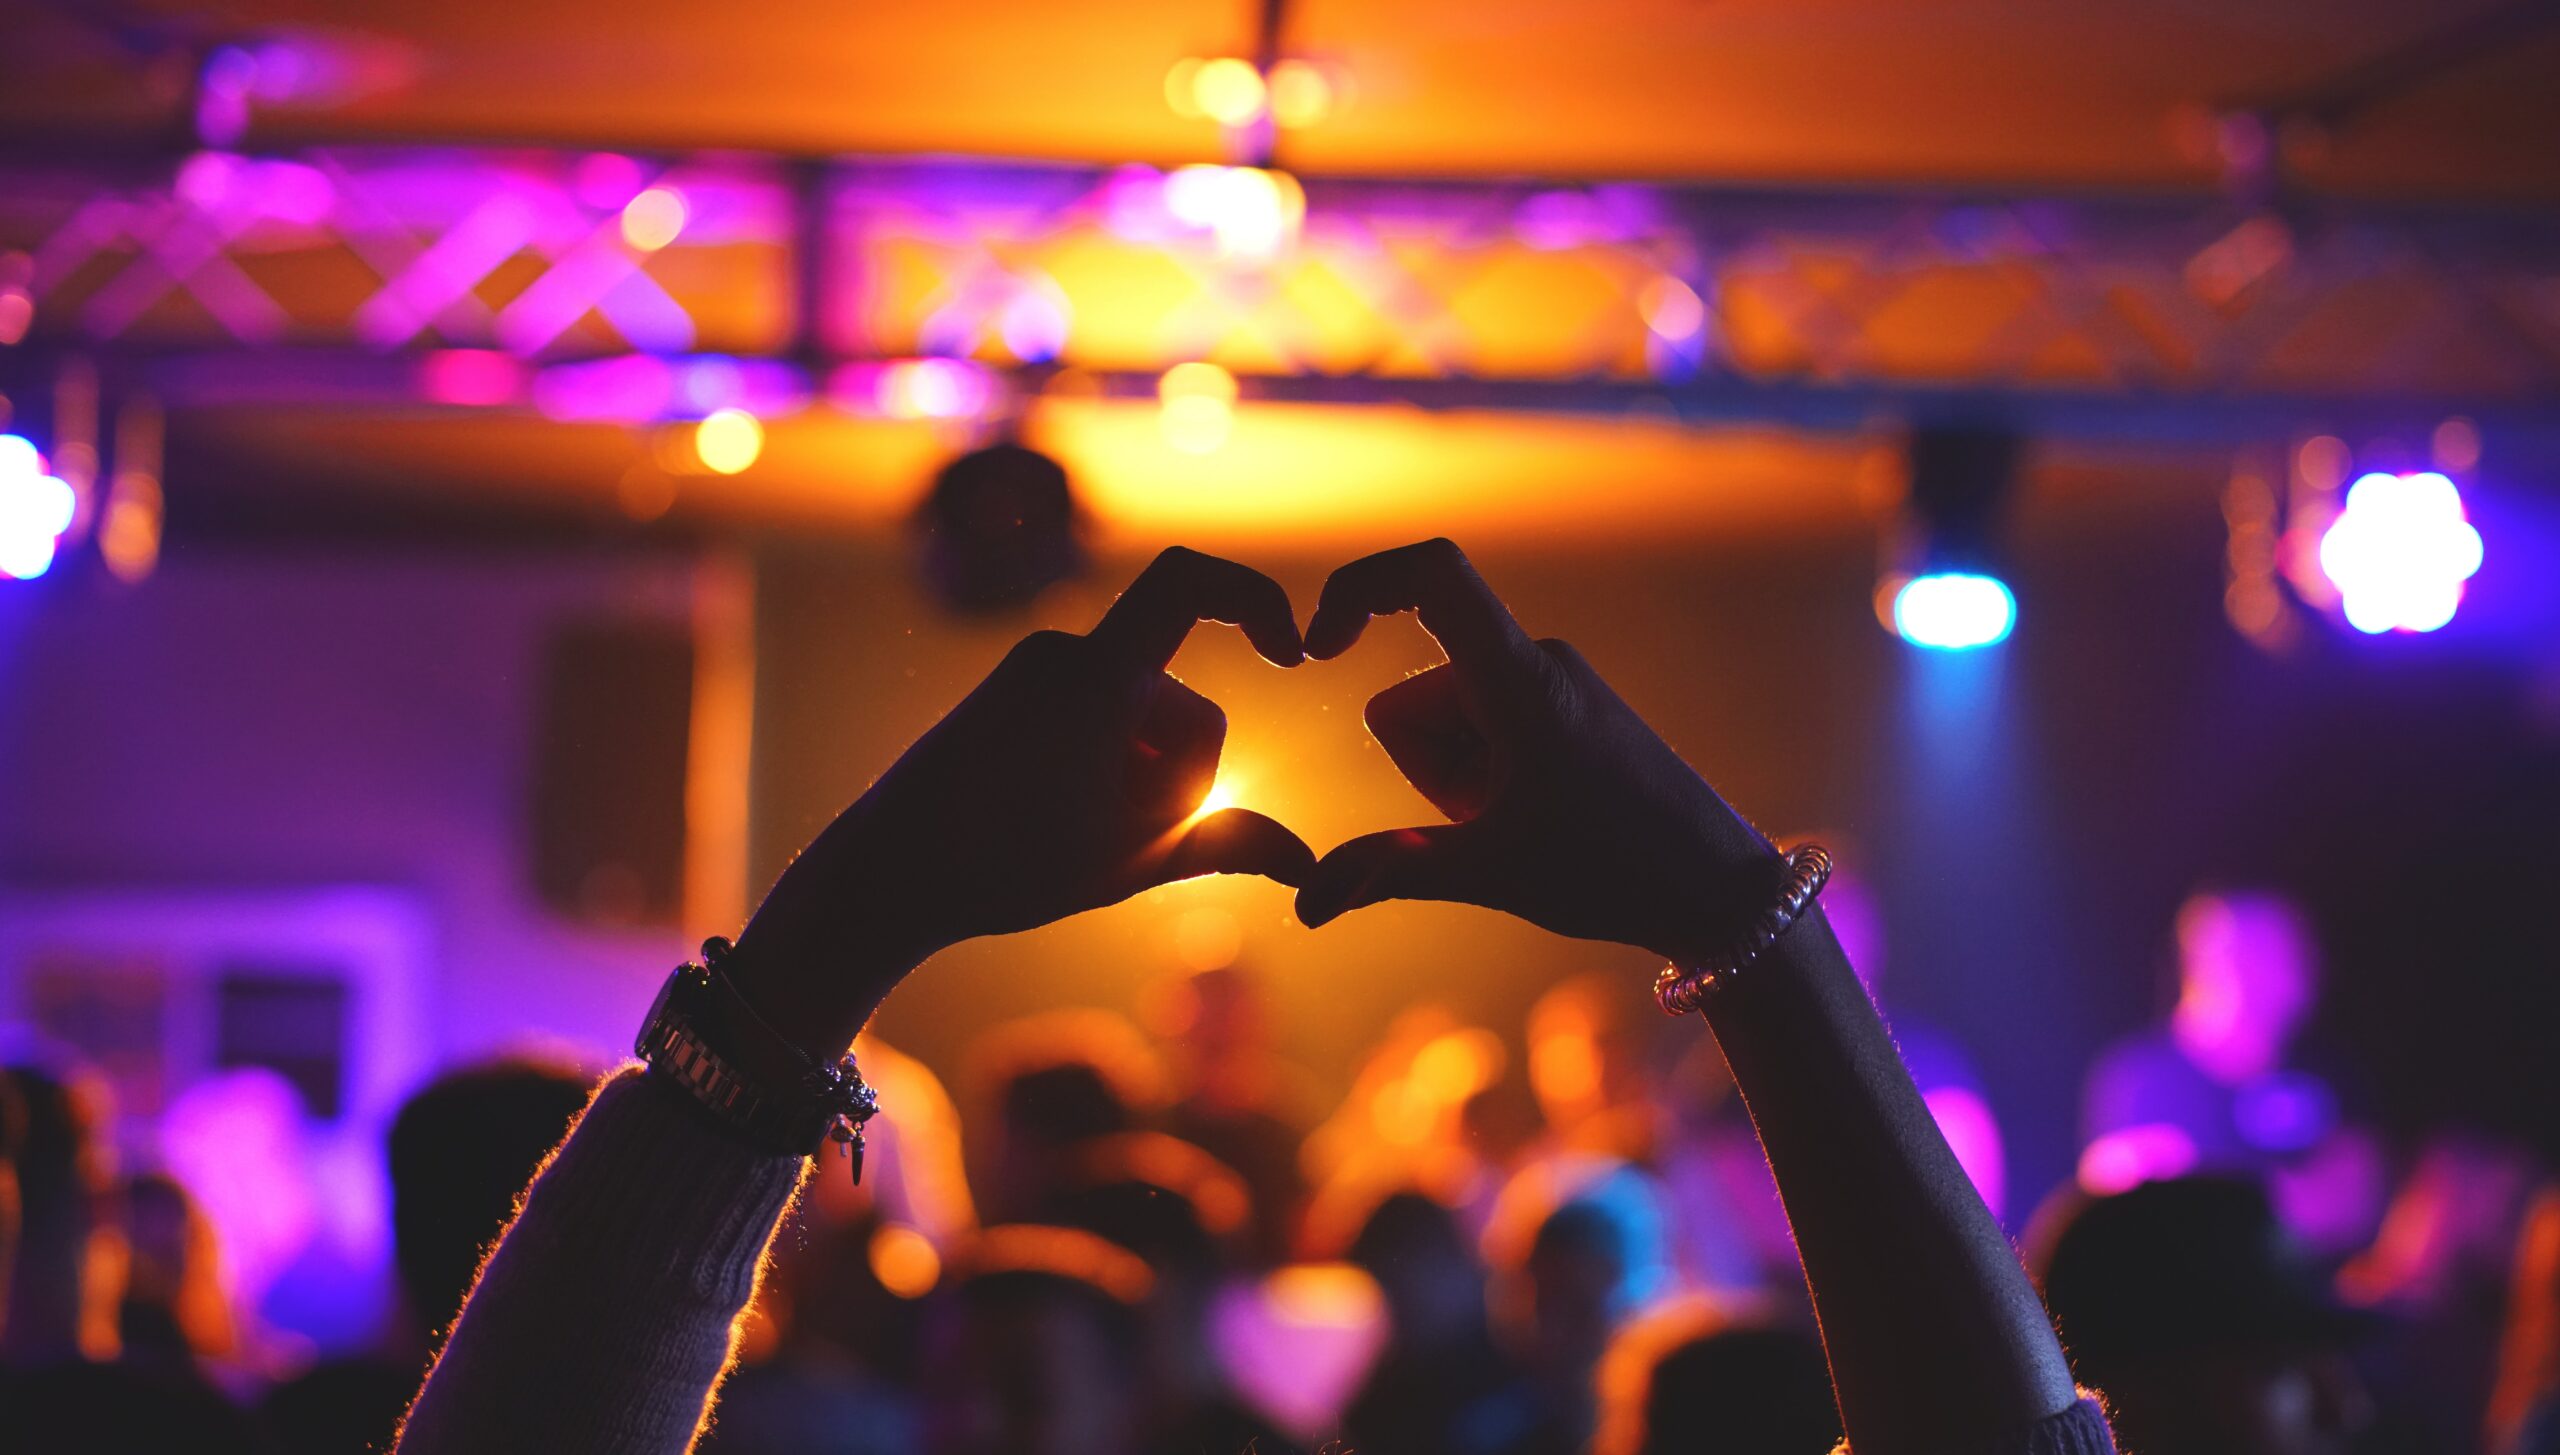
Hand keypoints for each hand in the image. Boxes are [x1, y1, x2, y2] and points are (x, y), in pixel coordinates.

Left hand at [733, 548, 1315, 1053]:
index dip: (1254, 600)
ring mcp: (1034, 672)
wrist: (884, 872)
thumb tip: (1310, 865)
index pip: (1188, 583)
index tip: (1291, 653)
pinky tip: (1066, 820)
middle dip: (1180, 777)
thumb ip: (1224, 844)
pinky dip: (1107, 765)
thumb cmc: (1001, 866)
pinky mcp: (1014, 692)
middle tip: (1130, 845)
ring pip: (1139, 718)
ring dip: (1140, 778)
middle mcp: (1064, 655)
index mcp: (1096, 678)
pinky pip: (1098, 717)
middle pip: (1179, 705)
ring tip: (1085, 840)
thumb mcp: (1128, 861)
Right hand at [1294, 539, 1776, 960]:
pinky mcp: (1563, 709)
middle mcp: (1535, 662)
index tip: (1316, 646)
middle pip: (1416, 695)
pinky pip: (1483, 731)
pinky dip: (1483, 778)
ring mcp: (1551, 685)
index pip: (1432, 574)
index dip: (1359, 586)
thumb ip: (1389, 871)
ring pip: (1446, 720)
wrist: (1716, 888)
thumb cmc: (1616, 873)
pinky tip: (1534, 818)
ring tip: (1523, 823)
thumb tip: (1303, 903)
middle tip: (1494, 822)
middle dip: (1427, 767)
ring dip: (1457, 780)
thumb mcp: (1490, 874)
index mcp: (1519, 679)